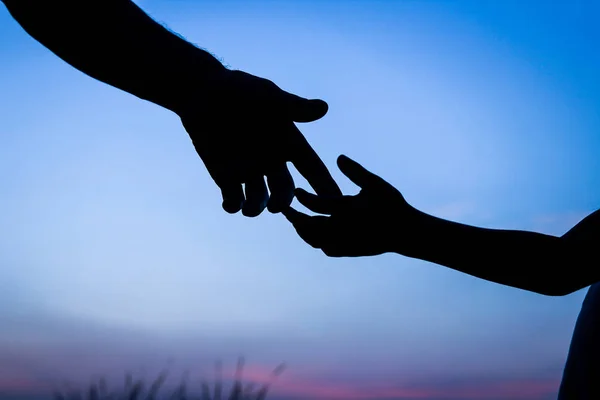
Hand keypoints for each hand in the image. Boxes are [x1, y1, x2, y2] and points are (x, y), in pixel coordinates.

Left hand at [177, 69, 341, 216]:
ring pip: (259, 199)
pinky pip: (233, 199)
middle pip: (285, 190)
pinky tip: (230, 205)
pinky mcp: (225, 176)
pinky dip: (232, 206)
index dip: (325, 185)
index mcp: (288, 143)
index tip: (337, 202)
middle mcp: (272, 160)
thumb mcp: (267, 97)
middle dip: (282, 201)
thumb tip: (323, 108)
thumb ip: (293, 107)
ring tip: (248, 209)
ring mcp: (249, 170)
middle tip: (276, 206)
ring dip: (256, 208)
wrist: (201, 92)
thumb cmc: (239, 89)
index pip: (312, 168)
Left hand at [283, 155, 420, 256]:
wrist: (406, 233)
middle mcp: (342, 229)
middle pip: (309, 226)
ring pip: (315, 240)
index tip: (297, 192)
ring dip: (303, 230)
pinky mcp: (349, 251)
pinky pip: (326, 248)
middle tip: (285, 210)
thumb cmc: (392, 205)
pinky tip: (315, 233)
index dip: (303, 198)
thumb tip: (338, 157)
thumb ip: (356, 171)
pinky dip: (317, 241)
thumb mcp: (375, 184)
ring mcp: (344, 243)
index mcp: (346, 210)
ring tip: (297, 221)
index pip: (316, 204)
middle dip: (295, 218)